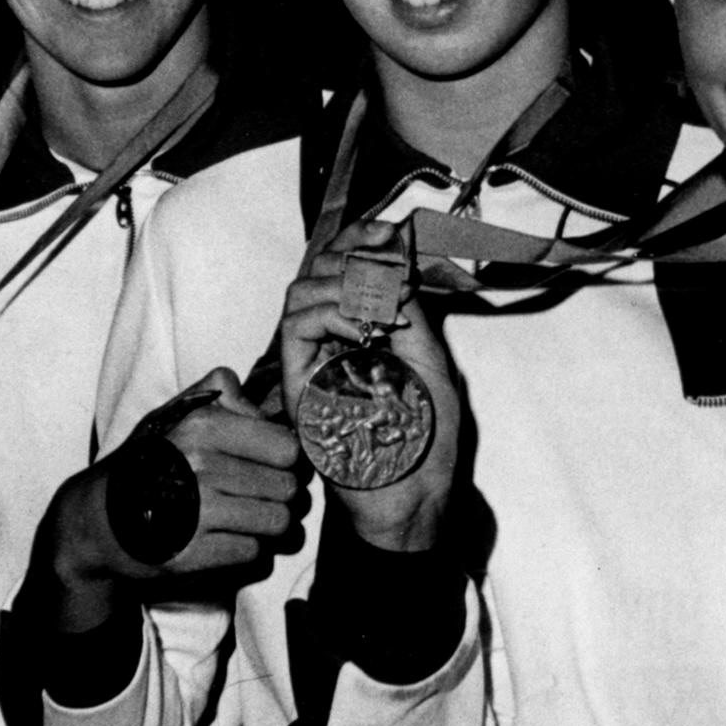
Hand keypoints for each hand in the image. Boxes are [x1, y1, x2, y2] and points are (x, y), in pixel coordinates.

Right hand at [47, 368, 301, 608]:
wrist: (97, 520)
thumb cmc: (148, 462)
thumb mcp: (176, 413)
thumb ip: (223, 395)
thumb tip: (269, 410)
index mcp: (202, 427)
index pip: (287, 449)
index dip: (287, 461)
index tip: (273, 467)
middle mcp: (199, 467)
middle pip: (288, 489)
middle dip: (283, 497)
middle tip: (263, 497)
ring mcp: (194, 513)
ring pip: (277, 523)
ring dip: (272, 527)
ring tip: (252, 520)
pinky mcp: (189, 555)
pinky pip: (253, 553)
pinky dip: (249, 551)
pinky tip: (229, 540)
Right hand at [279, 220, 462, 552]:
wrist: (413, 494)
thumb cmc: (427, 437)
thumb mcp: (429, 358)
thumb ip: (410, 308)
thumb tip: (394, 259)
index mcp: (363, 330)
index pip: (343, 265)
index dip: (360, 237)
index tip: (389, 231)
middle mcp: (332, 340)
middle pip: (318, 268)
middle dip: (354, 255)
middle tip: (390, 271)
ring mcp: (312, 362)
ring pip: (300, 291)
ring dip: (346, 286)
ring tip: (383, 313)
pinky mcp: (300, 384)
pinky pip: (296, 326)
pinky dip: (333, 314)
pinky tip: (366, 332)